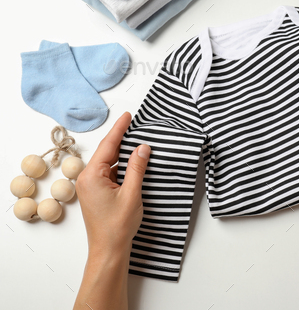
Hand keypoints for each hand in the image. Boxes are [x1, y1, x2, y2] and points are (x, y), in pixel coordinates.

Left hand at [76, 112, 149, 256]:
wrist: (109, 250)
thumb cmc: (118, 226)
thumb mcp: (131, 193)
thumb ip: (137, 168)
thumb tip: (142, 147)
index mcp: (91, 176)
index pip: (108, 146)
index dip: (119, 129)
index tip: (127, 115)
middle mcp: (87, 179)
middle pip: (107, 152)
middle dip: (121, 139)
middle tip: (135, 124)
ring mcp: (91, 186)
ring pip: (109, 163)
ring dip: (123, 154)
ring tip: (138, 141)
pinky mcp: (97, 193)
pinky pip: (110, 173)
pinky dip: (122, 167)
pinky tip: (134, 163)